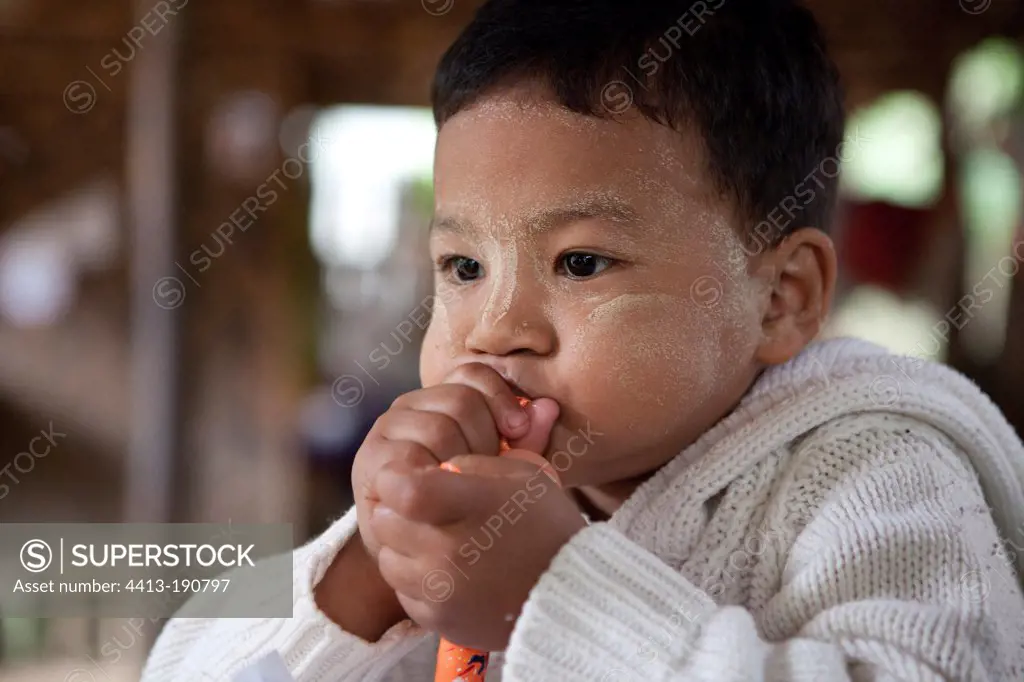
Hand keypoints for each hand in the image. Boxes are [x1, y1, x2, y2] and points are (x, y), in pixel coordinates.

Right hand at [352, 363, 557, 559]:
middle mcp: (410, 405)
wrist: (415, 548)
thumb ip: (525, 441)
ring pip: (438, 427)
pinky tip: (446, 496)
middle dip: (485, 437)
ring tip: (467, 487)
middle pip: (460, 399)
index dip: (501, 397)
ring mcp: (387, 430)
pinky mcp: (371, 459)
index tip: (518, 430)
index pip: (472, 373)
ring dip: (462, 460)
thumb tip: (550, 408)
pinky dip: (435, 478)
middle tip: (490, 469)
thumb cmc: (464, 504)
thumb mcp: (500, 469)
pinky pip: (411, 457)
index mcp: (441, 397)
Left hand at [368, 451, 587, 651]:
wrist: (572, 595)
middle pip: (385, 521)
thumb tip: (435, 468)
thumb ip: (471, 464)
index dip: (396, 478)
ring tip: (435, 542)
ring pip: (388, 558)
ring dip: (403, 546)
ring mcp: (440, 590)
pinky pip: (403, 592)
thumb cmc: (547, 526)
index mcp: (469, 507)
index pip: (399, 488)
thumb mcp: (521, 475)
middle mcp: (447, 552)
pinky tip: (446, 572)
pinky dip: (417, 580)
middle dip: (399, 510)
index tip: (410, 478)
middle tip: (425, 510)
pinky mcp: (437, 620)